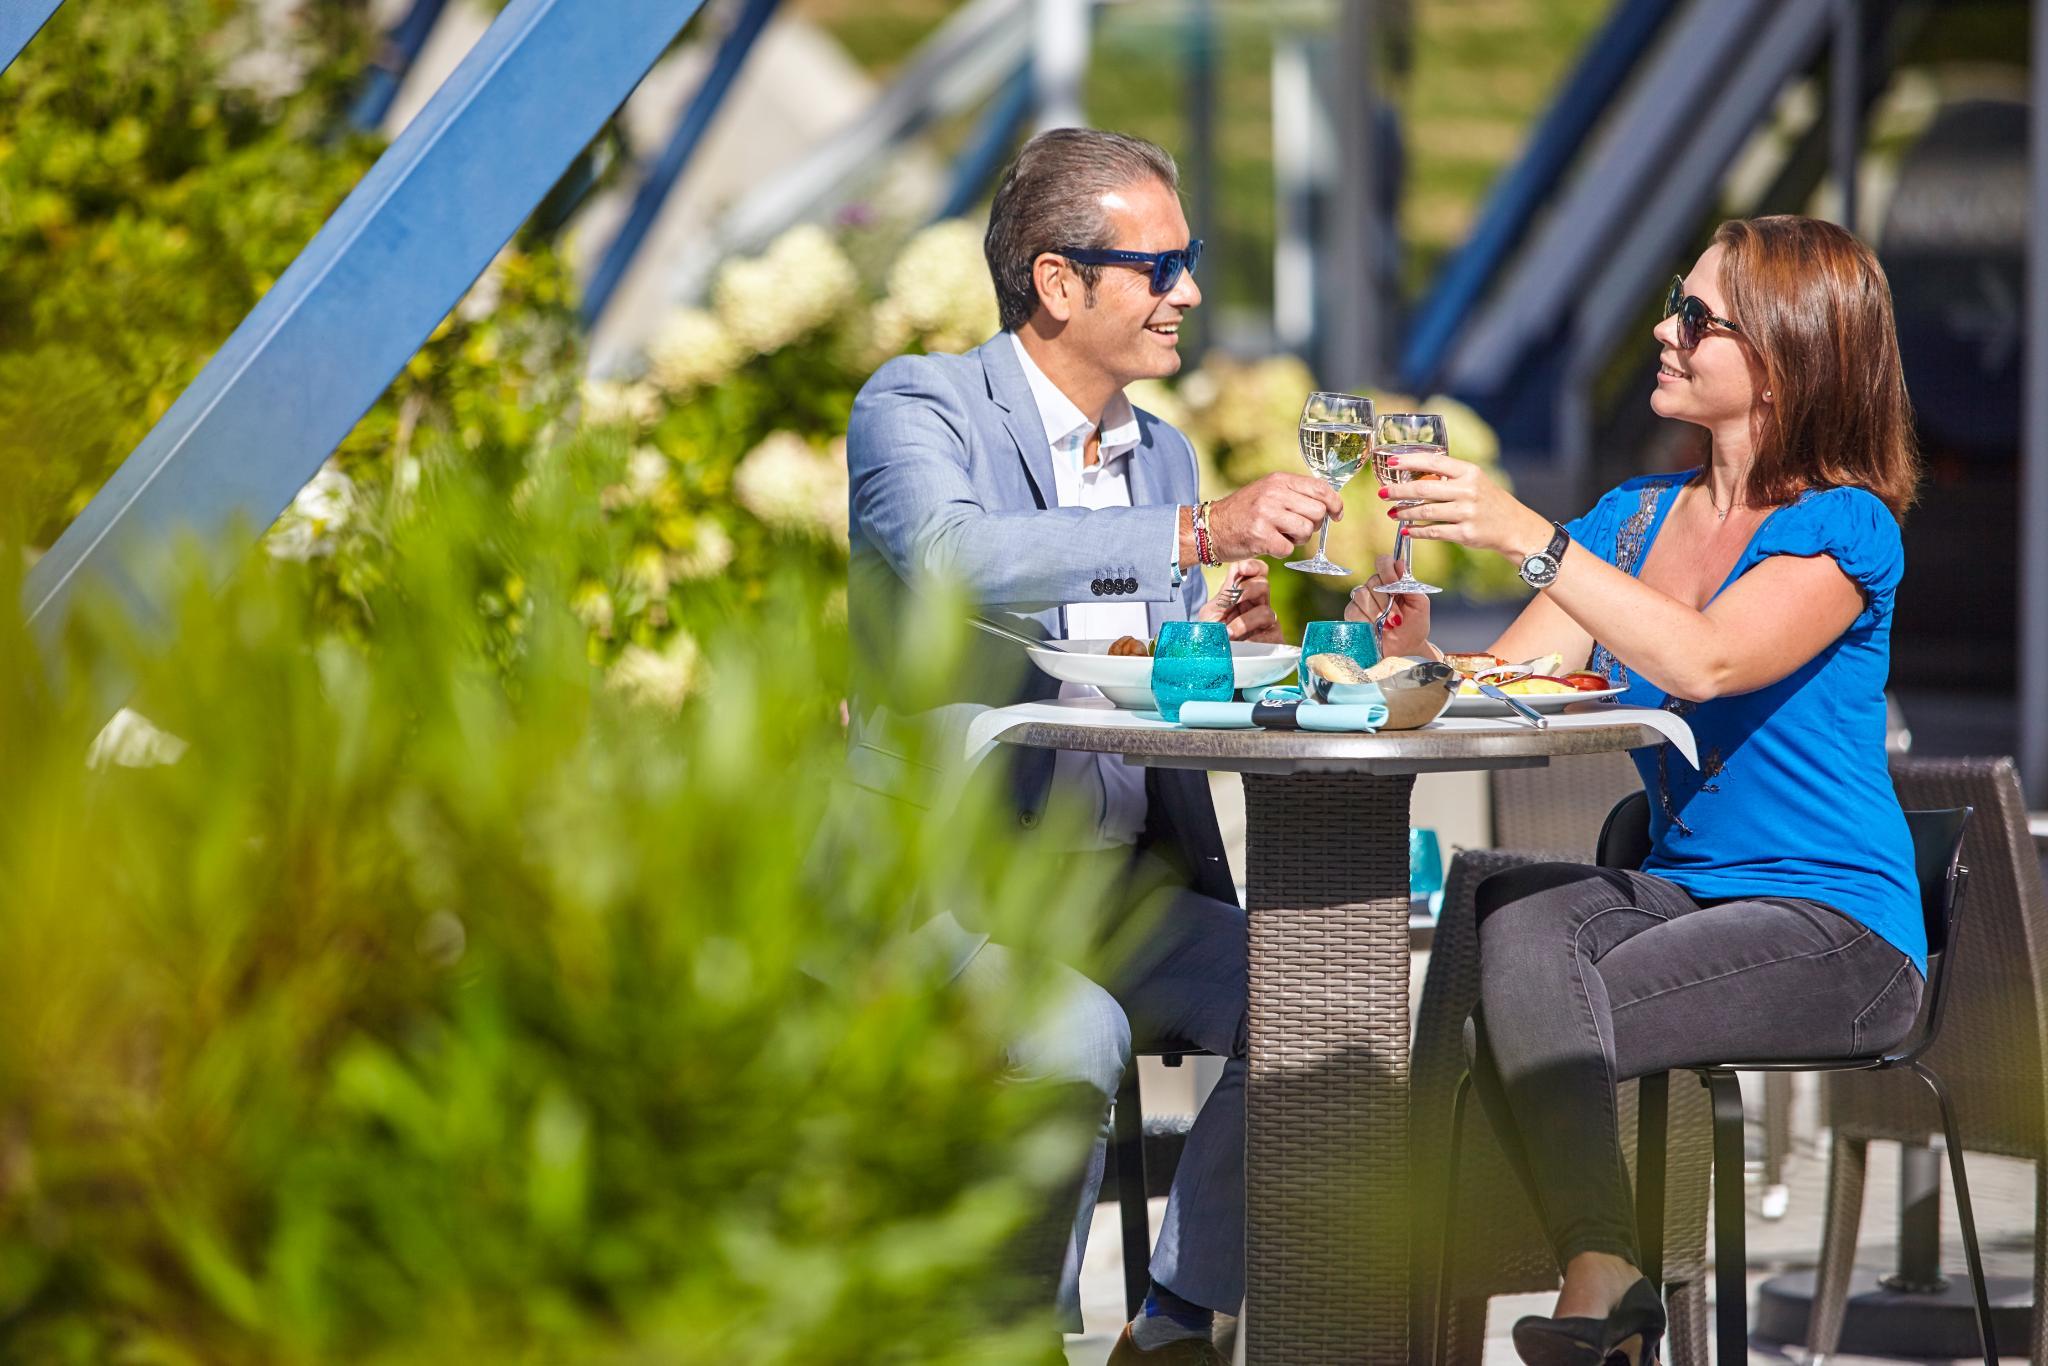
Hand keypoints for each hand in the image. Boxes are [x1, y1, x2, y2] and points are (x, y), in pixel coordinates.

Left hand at [1197, 559, 1280, 641]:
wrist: (1213, 662)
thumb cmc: (1212, 637)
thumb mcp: (1210, 613)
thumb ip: (1224, 593)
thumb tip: (1237, 570)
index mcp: (1242, 594)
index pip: (1255, 571)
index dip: (1252, 565)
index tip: (1243, 569)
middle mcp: (1257, 604)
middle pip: (1263, 584)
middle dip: (1246, 590)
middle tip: (1231, 602)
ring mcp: (1266, 622)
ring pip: (1266, 611)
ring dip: (1244, 621)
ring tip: (1229, 633)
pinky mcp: (1273, 639)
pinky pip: (1270, 633)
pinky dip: (1253, 638)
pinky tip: (1242, 644)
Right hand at [1205, 473, 1345, 560]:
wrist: (1210, 527)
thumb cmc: (1244, 512)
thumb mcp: (1268, 492)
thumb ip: (1295, 495)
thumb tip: (1329, 505)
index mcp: (1279, 480)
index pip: (1320, 488)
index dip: (1335, 503)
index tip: (1337, 515)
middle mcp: (1274, 494)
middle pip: (1317, 512)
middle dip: (1313, 525)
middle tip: (1296, 529)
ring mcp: (1266, 514)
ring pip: (1306, 531)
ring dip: (1298, 539)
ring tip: (1280, 536)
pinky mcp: (1259, 536)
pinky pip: (1288, 548)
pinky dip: (1281, 551)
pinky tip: (1269, 545)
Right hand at [1345, 555, 1432, 656]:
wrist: (1406, 650)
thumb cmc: (1414, 627)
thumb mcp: (1420, 604)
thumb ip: (1410, 584)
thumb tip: (1400, 564)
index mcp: (1392, 581)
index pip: (1383, 562)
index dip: (1386, 570)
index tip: (1394, 584)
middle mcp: (1375, 588)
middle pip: (1372, 581)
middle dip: (1387, 601)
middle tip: (1398, 618)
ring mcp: (1362, 602)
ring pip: (1361, 595)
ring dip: (1378, 613)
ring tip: (1389, 626)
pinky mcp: (1352, 616)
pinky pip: (1352, 610)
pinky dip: (1366, 621)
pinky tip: (1376, 630)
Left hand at [1381, 449, 1549, 558]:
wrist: (1515, 527)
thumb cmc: (1490, 501)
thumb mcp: (1475, 480)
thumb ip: (1450, 476)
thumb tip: (1414, 473)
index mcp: (1469, 472)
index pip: (1433, 462)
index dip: (1409, 461)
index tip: (1391, 462)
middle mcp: (1468, 491)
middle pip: (1424, 489)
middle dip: (1398, 491)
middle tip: (1382, 493)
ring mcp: (1467, 513)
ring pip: (1426, 512)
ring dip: (1404, 513)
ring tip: (1391, 512)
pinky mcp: (1465, 533)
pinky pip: (1434, 532)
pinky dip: (1416, 531)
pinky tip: (1406, 529)